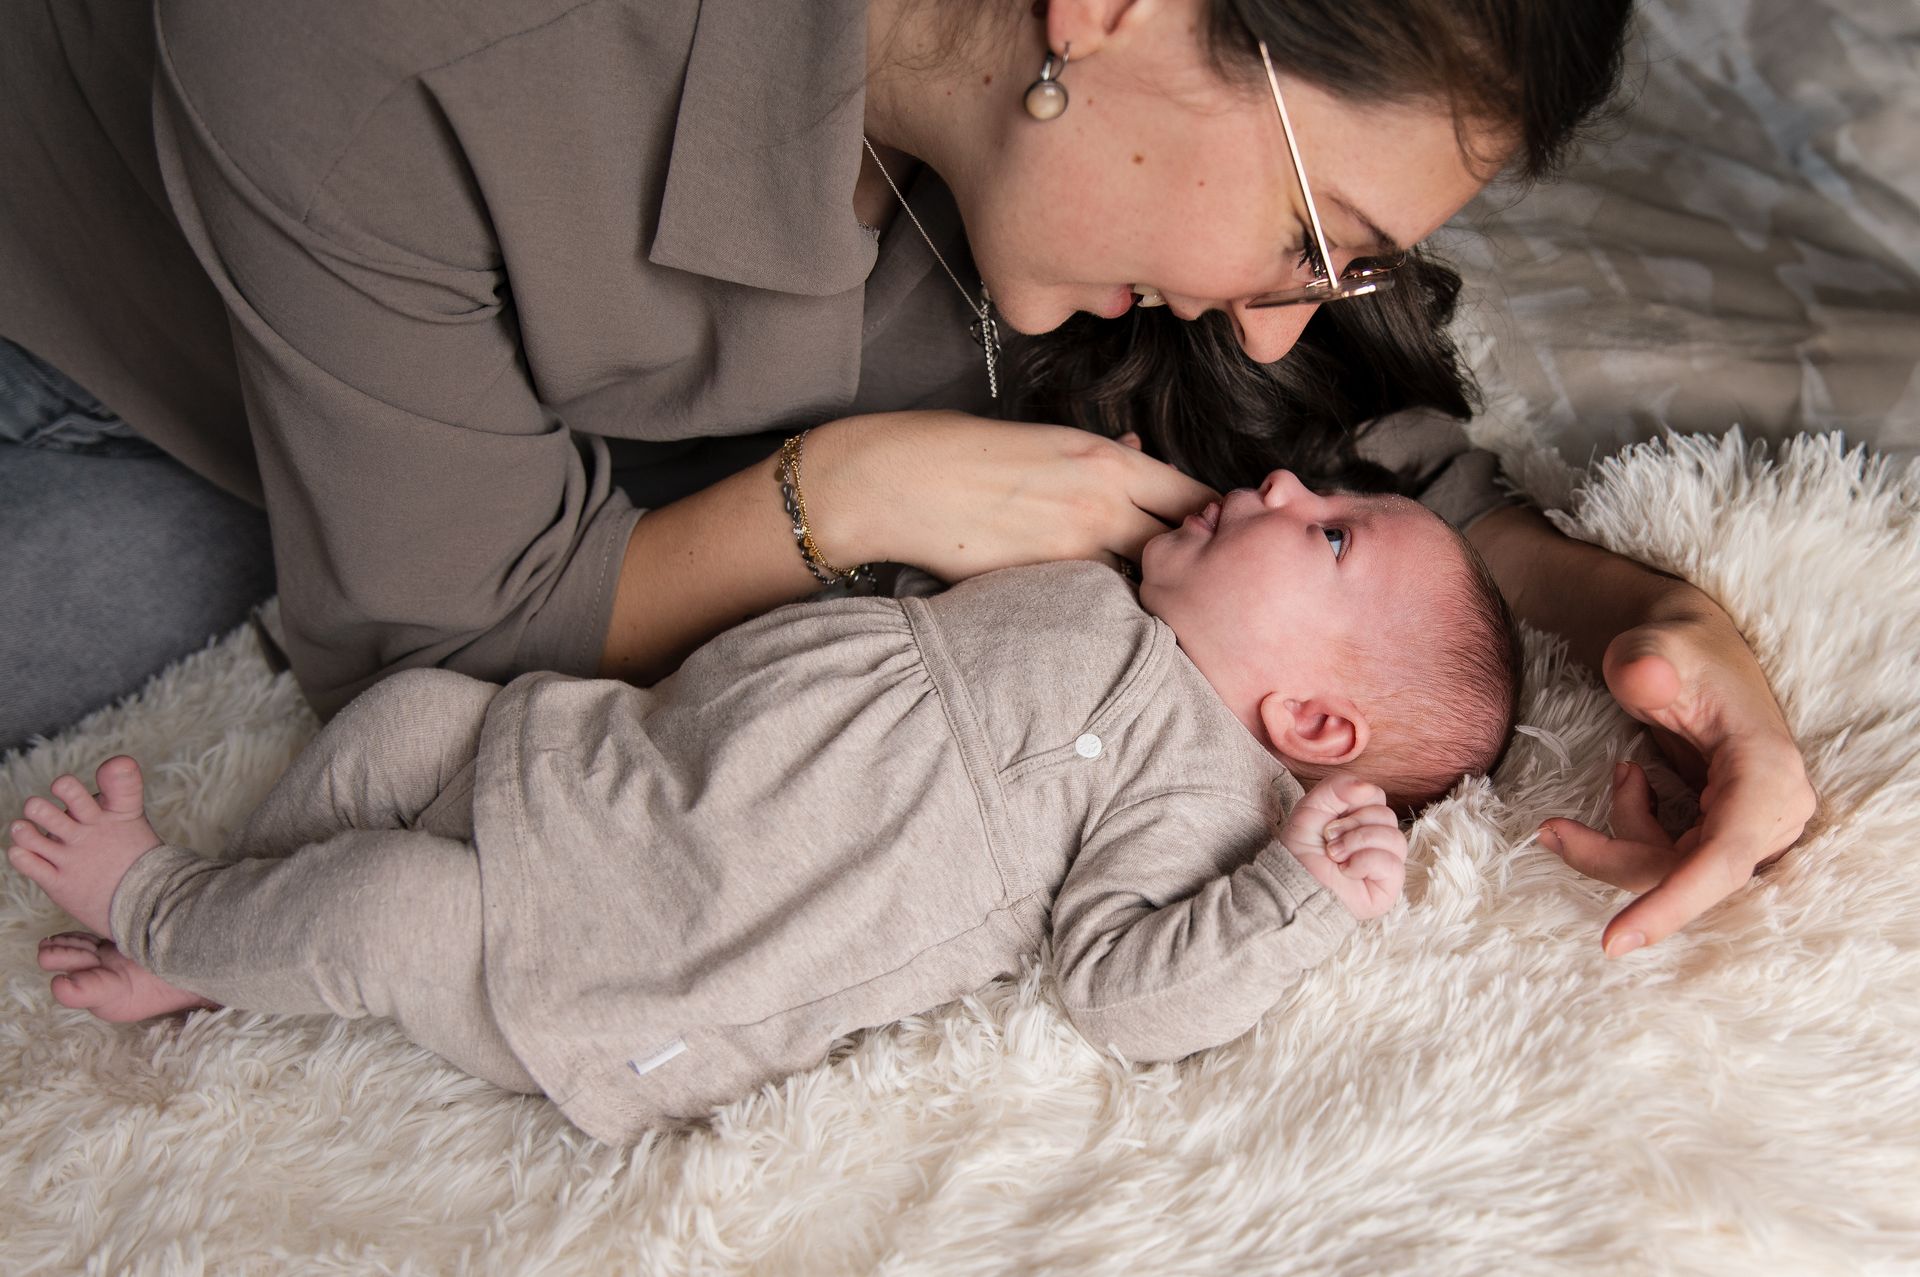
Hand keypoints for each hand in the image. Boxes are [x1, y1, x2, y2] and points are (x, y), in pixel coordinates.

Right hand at [805, 411, 1215, 580]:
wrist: (894, 483)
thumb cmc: (958, 450)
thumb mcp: (1042, 436)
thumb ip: (1099, 457)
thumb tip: (1136, 456)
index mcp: (1105, 461)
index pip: (1193, 496)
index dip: (1214, 517)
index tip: (1224, 532)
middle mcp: (1101, 506)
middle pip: (1182, 546)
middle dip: (1196, 562)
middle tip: (1209, 578)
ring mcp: (1072, 551)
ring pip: (1142, 582)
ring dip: (1153, 590)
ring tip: (1165, 604)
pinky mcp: (1041, 585)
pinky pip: (1095, 601)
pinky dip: (1106, 606)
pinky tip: (1108, 615)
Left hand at [1281, 774, 1406, 919]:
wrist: (1290, 887)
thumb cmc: (1300, 853)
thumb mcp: (1311, 809)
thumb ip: (1336, 788)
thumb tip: (1366, 787)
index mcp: (1361, 821)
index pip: (1376, 796)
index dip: (1354, 801)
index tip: (1329, 819)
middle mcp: (1376, 842)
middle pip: (1386, 815)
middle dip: (1352, 824)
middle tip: (1329, 839)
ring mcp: (1384, 866)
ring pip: (1395, 838)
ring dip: (1357, 842)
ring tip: (1335, 855)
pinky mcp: (1388, 887)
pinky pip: (1392, 863)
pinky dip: (1364, 861)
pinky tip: (1347, 871)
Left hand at [1538, 595, 1816, 956]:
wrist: (1689, 655)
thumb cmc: (1675, 652)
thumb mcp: (1654, 647)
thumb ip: (1645, 661)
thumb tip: (1645, 679)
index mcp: (1768, 773)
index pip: (1721, 860)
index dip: (1670, 904)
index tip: (1613, 941)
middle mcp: (1773, 812)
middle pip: (1683, 875)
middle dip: (1611, 855)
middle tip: (1551, 829)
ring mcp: (1754, 830)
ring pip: (1673, 874)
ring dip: (1624, 837)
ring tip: (1621, 773)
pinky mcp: (1731, 837)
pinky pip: (1673, 864)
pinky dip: (1637, 833)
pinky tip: (1636, 785)